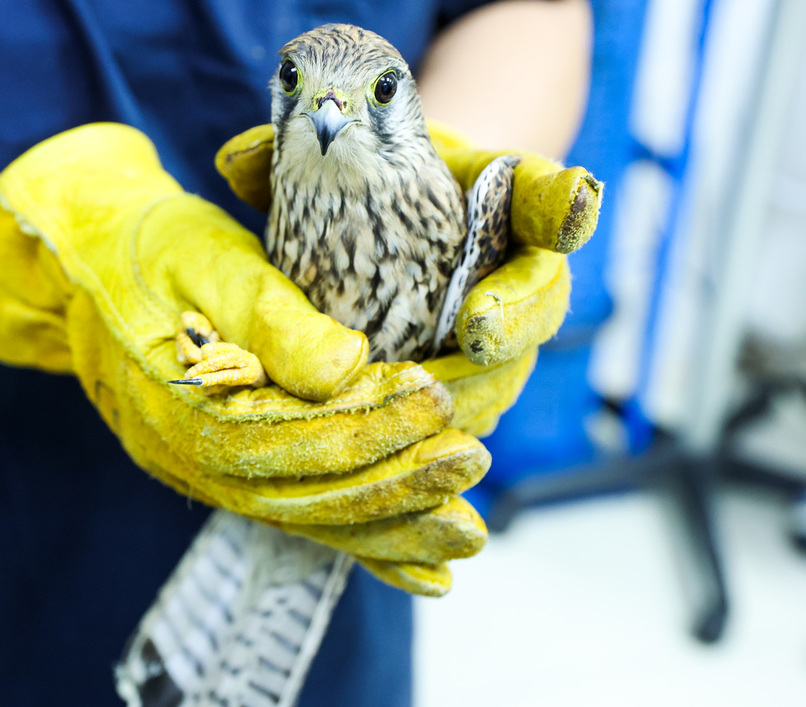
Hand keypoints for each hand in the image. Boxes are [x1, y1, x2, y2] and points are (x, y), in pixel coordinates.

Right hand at [0, 123, 490, 595]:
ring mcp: (201, 475)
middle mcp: (188, 459)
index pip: (292, 435)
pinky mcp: (222, 472)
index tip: (440, 400)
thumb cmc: (149, 248)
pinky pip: (297, 514)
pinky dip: (360, 541)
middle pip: (306, 493)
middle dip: (396, 484)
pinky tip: (419, 567)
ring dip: (390, 529)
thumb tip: (347, 369)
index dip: (371, 424)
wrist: (82, 264)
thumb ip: (271, 318)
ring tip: (466, 535)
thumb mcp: (205, 257)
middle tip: (474, 464)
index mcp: (183, 407)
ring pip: (308, 516)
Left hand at [214, 121, 601, 438]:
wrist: (384, 229)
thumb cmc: (363, 185)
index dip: (563, 203)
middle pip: (540, 298)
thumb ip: (289, 154)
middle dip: (517, 318)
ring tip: (430, 405)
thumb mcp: (331, 160)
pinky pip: (467, 418)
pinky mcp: (467, 392)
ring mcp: (497, 340)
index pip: (546, 194)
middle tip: (477, 335)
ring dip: (477, 391)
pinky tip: (404, 453)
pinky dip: (441, 436)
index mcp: (497, 199)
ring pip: (507, 371)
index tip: (570, 209)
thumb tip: (234, 162)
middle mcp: (512, 272)